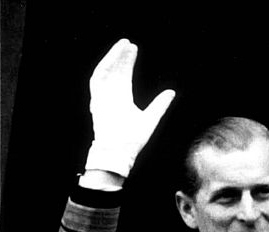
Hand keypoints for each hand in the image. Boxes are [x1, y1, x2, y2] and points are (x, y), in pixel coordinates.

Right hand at [85, 39, 175, 177]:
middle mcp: (111, 98)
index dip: (128, 62)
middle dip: (121, 57)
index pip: (123, 76)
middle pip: (115, 72)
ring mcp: (103, 99)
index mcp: (122, 100)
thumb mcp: (151, 119)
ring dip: (112, 58)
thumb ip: (160, 105)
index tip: (134, 48)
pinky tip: (112, 57)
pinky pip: (97, 80)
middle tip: (129, 43)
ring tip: (122, 45)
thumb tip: (171, 92)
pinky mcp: (96, 102)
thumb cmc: (133, 140)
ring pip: (105, 73)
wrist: (119, 151)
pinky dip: (103, 67)